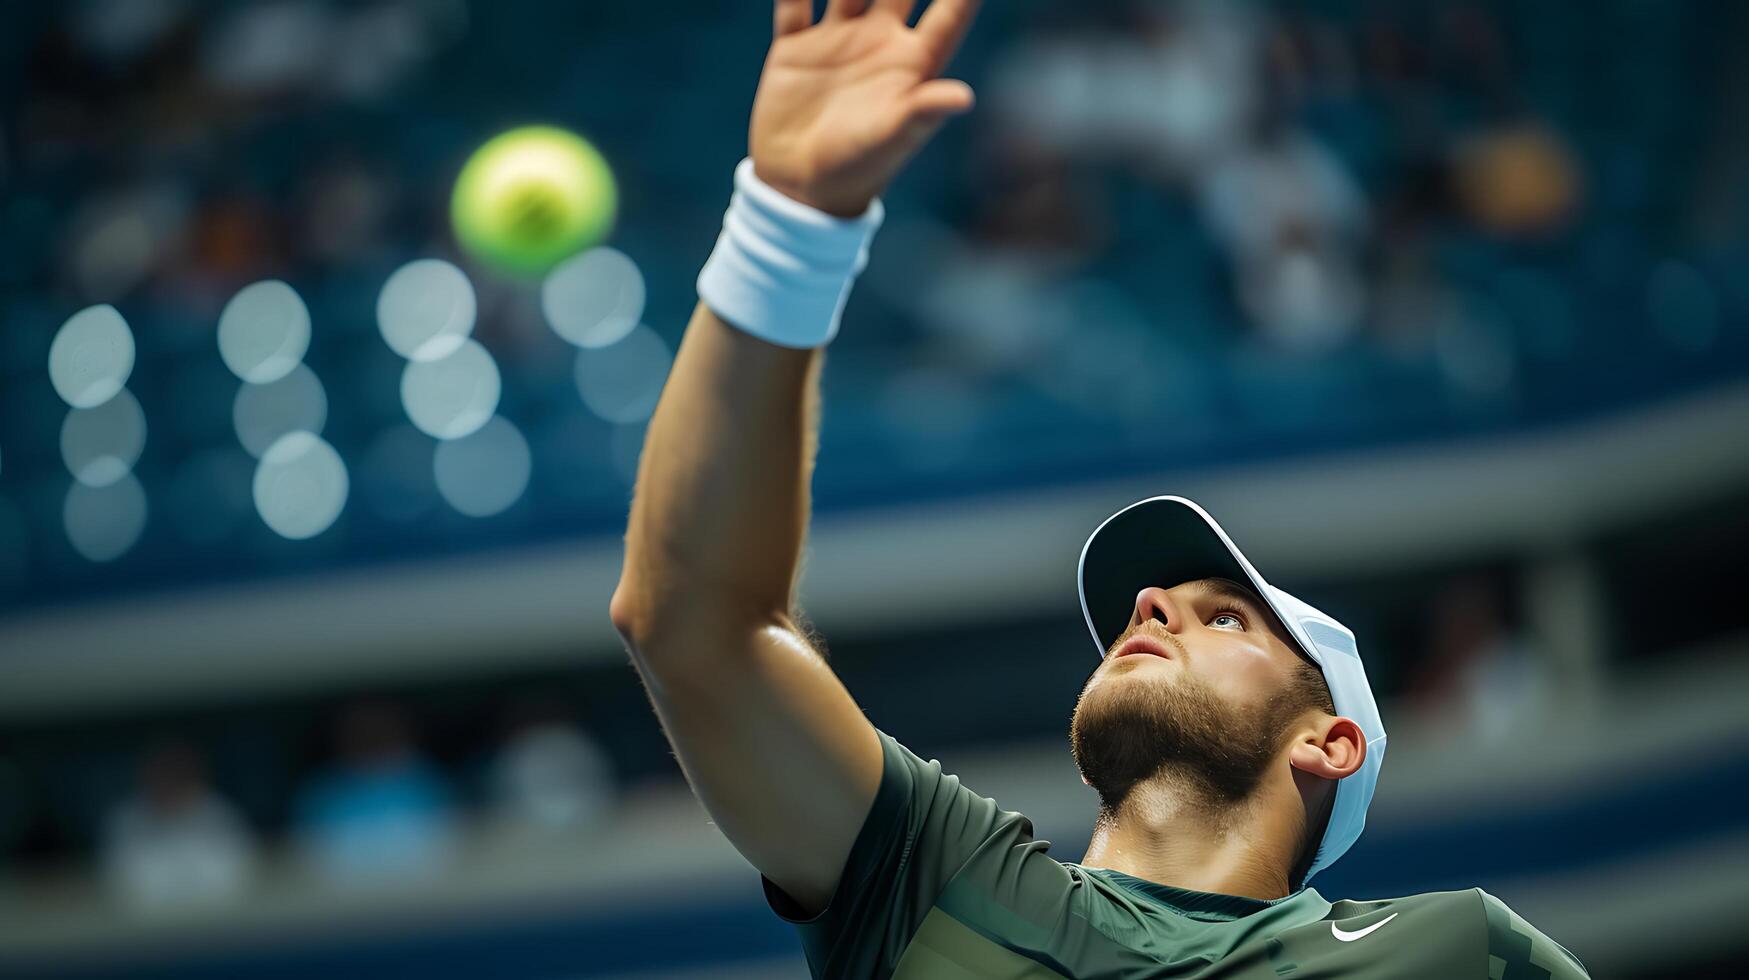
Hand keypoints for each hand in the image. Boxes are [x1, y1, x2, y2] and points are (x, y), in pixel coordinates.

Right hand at [752, 0, 981, 216]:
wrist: (798, 191)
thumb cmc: (857, 170)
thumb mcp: (892, 140)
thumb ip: (922, 112)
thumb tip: (964, 98)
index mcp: (912, 63)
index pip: (949, 11)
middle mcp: (879, 43)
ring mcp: (836, 41)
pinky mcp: (795, 48)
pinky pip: (793, 1)